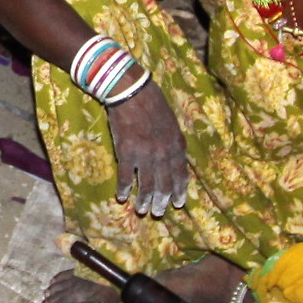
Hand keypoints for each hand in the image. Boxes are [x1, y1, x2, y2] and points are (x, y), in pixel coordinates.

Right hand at [106, 81, 188, 215]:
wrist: (131, 91)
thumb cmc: (152, 102)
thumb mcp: (172, 121)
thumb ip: (174, 141)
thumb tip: (175, 157)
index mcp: (177, 145)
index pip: (181, 174)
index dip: (179, 191)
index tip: (178, 203)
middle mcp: (164, 153)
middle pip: (165, 184)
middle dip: (162, 201)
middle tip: (158, 212)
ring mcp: (145, 155)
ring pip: (146, 185)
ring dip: (144, 200)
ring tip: (142, 210)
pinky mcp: (126, 153)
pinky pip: (126, 177)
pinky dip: (123, 189)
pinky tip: (121, 196)